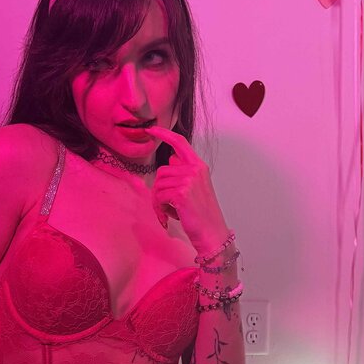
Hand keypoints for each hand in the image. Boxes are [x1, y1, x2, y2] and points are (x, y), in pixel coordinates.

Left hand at [146, 125, 228, 250]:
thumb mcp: (197, 187)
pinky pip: (158, 197)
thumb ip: (184, 171)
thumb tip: (171, 157)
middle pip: (161, 171)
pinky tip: (171, 216)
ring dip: (159, 201)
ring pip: (158, 185)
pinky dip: (160, 209)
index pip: (180, 143)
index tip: (152, 129)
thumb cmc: (202, 214)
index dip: (164, 134)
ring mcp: (188, 180)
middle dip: (159, 190)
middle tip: (166, 206)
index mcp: (199, 166)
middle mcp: (194, 170)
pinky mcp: (180, 193)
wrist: (212, 233)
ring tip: (171, 211)